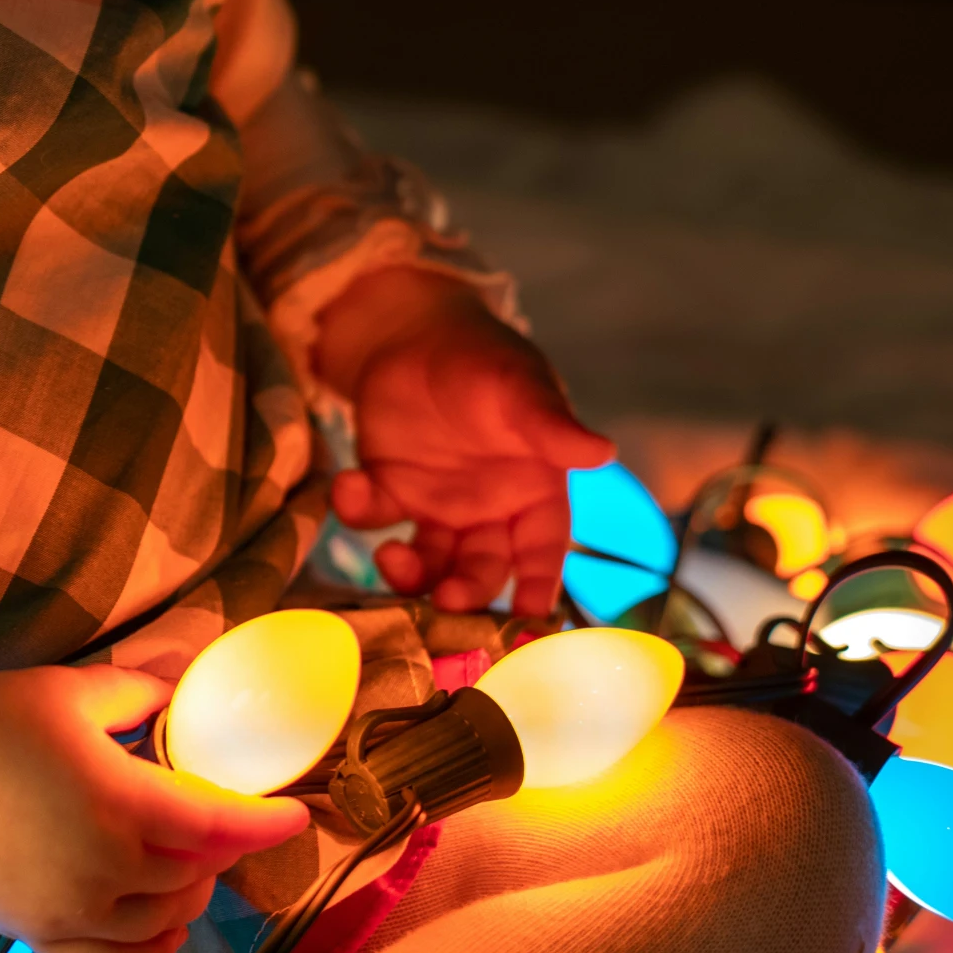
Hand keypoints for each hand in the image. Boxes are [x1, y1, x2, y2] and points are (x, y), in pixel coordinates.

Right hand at [0, 653, 307, 952]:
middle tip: (216, 817)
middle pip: (197, 875)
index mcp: (119, 799)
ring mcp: (72, 907)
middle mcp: (105, 864)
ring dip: (186, 892)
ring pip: (165, 920)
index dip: (267, 823)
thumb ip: (139, 694)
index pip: (221, 825)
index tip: (295, 815)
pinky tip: (151, 915)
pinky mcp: (42, 928)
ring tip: (181, 860)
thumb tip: (181, 692)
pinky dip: (148, 939)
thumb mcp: (69, 690)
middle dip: (218, 848)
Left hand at [313, 267, 614, 616]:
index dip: (539, 586)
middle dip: (467, 592)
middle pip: (482, 571)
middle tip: (449, 601)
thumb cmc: (487, 361)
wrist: (418, 334)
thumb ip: (551, 425)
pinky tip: (351, 485)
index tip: (533, 618)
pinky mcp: (387, 491)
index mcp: (534, 494)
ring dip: (410, 571)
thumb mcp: (520, 388)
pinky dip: (358, 509)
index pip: (543, 552)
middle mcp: (487, 513)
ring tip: (392, 556)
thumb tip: (601, 451)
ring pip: (427, 560)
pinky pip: (373, 516)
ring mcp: (435, 508)